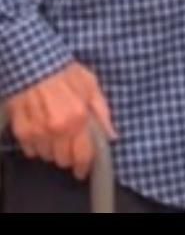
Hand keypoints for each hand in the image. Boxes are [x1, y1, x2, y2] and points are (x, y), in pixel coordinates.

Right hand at [4, 62, 114, 179]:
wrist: (35, 64)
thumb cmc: (66, 73)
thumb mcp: (92, 86)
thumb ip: (102, 113)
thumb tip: (112, 136)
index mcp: (78, 119)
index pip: (82, 155)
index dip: (84, 166)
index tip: (84, 170)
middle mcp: (57, 130)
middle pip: (63, 160)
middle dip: (68, 155)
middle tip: (70, 142)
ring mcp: (37, 132)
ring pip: (47, 156)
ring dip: (53, 149)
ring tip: (56, 130)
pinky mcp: (21, 132)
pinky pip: (31, 150)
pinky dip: (38, 144)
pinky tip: (42, 128)